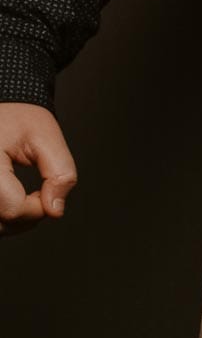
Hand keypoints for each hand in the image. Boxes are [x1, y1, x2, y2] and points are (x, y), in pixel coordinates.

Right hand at [0, 103, 76, 234]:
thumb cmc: (18, 116)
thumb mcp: (46, 136)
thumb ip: (59, 173)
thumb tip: (55, 210)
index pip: (12, 209)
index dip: (38, 208)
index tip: (48, 191)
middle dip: (26, 218)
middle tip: (41, 195)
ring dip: (12, 221)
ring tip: (27, 199)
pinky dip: (1, 216)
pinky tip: (11, 201)